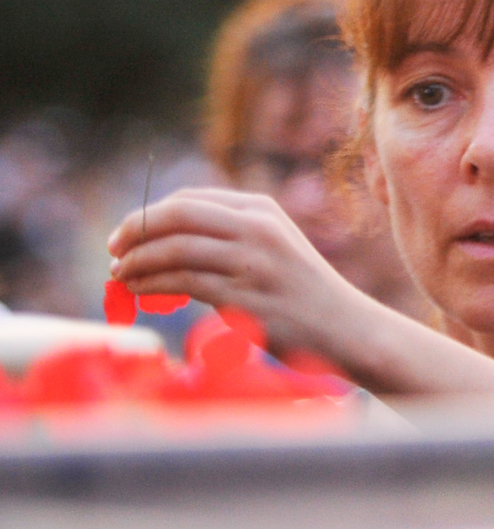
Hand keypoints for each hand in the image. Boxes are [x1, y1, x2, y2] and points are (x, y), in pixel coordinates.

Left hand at [107, 187, 368, 357]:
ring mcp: (252, 261)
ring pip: (173, 249)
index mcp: (262, 209)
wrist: (345, 327)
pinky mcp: (244, 295)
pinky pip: (181, 282)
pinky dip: (151, 285)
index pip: (189, 200)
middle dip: (135, 230)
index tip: (126, 234)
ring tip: (120, 275)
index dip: (148, 215)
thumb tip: (162, 238)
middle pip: (177, 215)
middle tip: (114, 249)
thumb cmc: (302, 292)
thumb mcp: (273, 246)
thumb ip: (230, 234)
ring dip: (136, 262)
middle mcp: (257, 228)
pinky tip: (140, 291)